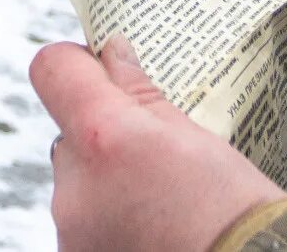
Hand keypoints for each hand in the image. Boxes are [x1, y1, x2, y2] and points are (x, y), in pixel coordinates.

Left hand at [32, 36, 283, 251]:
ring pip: (78, 181)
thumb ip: (141, 94)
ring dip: (109, 180)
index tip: (105, 70)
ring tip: (162, 197)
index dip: (78, 62)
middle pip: (70, 133)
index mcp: (102, 138)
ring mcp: (71, 229)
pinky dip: (111, 217)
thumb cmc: (233, 214)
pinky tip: (153, 225)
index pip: (53, 70)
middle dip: (105, 136)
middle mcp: (74, 185)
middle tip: (157, 152)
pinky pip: (85, 220)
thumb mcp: (196, 137)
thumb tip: (113, 56)